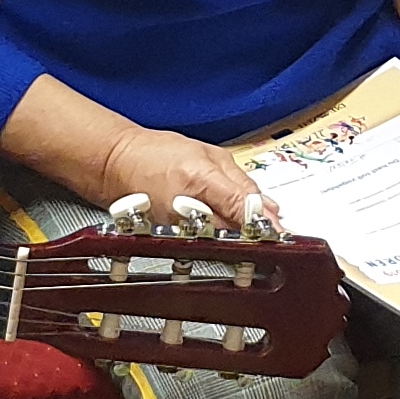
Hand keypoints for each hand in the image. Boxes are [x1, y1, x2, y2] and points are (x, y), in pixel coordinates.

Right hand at [95, 125, 271, 232]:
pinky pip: (204, 244)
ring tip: (250, 234)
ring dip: (239, 241)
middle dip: (255, 234)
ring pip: (220, 244)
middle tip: (272, 233)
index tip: (281, 230)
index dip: (264, 222)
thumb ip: (242, 181)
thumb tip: (267, 206)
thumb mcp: (210, 154)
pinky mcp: (170, 240)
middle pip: (233, 232)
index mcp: (199, 179)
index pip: (240, 207)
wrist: (119, 165)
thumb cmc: (159, 153)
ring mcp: (176, 228)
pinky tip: (224, 234)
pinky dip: (219, 241)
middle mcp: (186, 208)